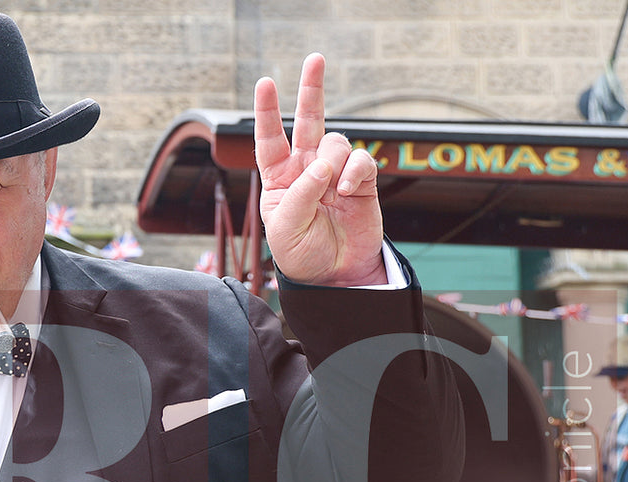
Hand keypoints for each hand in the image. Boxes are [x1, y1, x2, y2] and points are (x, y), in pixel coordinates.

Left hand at [254, 53, 385, 286]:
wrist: (334, 276)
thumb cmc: (301, 254)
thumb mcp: (285, 228)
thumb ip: (300, 193)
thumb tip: (324, 164)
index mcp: (278, 179)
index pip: (269, 139)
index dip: (267, 112)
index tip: (266, 82)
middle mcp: (306, 169)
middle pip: (308, 121)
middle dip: (311, 90)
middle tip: (315, 59)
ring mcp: (334, 172)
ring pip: (336, 141)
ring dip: (333, 160)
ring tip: (333, 190)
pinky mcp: (361, 181)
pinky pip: (361, 159)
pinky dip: (355, 170)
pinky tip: (348, 189)